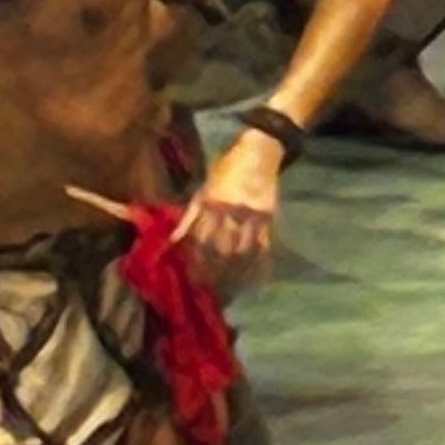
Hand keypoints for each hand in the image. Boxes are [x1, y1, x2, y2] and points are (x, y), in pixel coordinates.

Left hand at [175, 127, 284, 277]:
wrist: (260, 151)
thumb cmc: (227, 167)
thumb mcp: (204, 187)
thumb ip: (192, 214)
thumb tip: (175, 241)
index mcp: (212, 201)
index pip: (199, 237)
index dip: (193, 260)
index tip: (188, 279)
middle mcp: (232, 212)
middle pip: (220, 250)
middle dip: (212, 273)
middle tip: (206, 292)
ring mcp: (254, 218)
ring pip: (242, 253)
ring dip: (233, 275)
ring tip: (226, 293)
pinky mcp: (270, 220)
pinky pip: (264, 248)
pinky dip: (258, 267)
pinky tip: (252, 282)